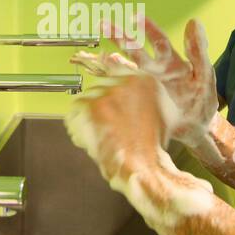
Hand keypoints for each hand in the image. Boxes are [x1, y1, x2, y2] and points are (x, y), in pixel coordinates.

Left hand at [65, 70, 215, 234]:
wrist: (142, 165)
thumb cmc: (152, 146)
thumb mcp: (162, 111)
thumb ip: (146, 94)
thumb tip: (127, 81)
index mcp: (143, 80)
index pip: (114, 68)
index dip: (106, 86)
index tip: (102, 92)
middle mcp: (124, 81)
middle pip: (97, 88)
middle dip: (98, 108)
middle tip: (108, 128)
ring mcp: (105, 93)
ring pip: (83, 101)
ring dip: (87, 119)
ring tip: (102, 136)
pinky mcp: (88, 107)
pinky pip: (72, 115)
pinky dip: (77, 129)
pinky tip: (93, 139)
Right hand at [73, 16, 220, 160]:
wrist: (197, 130)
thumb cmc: (203, 100)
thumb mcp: (205, 73)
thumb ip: (198, 50)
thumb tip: (194, 22)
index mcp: (172, 62)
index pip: (158, 40)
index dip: (148, 28)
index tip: (135, 17)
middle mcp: (156, 71)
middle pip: (135, 50)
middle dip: (120, 37)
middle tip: (104, 25)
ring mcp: (147, 86)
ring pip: (126, 68)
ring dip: (112, 59)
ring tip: (101, 53)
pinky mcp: (142, 101)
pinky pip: (124, 90)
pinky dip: (113, 82)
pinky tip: (106, 77)